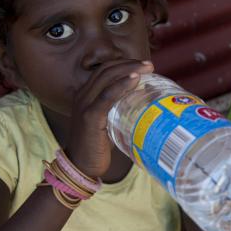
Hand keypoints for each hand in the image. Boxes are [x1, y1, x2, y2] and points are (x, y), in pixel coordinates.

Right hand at [66, 59, 152, 177]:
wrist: (81, 166)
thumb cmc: (97, 145)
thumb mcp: (109, 122)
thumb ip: (120, 107)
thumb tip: (145, 94)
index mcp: (85, 95)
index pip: (104, 70)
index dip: (123, 64)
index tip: (143, 65)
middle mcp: (82, 96)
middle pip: (106, 70)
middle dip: (129, 64)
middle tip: (150, 65)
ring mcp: (84, 105)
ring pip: (107, 79)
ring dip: (129, 70)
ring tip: (147, 67)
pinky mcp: (90, 117)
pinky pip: (106, 96)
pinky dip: (121, 85)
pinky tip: (135, 79)